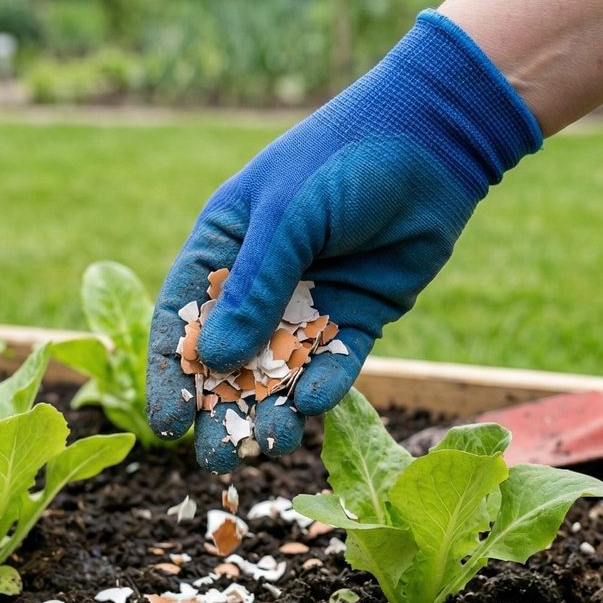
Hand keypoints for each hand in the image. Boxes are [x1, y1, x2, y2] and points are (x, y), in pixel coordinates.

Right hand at [145, 10, 542, 471]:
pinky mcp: (359, 316)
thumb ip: (254, 291)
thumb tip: (212, 362)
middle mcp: (261, 281)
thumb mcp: (287, 221)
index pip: (181, 319)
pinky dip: (326, 385)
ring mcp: (311, 302)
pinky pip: (336, 362)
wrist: (433, 142)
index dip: (171, 373)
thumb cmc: (341, 161)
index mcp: (224, 247)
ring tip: (269, 446)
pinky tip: (314, 406)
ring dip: (273, 409)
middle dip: (222, 409)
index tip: (168, 424)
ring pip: (282, 370)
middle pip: (229, 358)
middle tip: (217, 459)